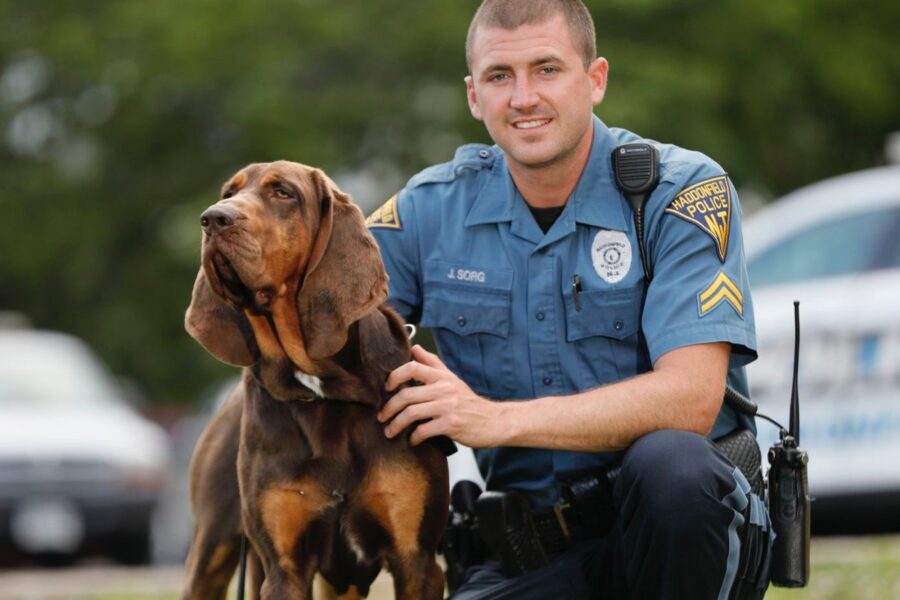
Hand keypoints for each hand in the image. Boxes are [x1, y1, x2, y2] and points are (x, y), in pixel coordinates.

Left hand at [378, 345, 504, 446]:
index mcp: (442, 376)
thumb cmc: (468, 401)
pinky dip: (414, 437)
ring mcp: (448, 406)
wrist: (493, 421)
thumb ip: (431, 363)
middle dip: (389, 408)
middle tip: (382, 417)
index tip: (387, 389)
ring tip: (390, 431)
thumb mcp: (451, 378)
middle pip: (406, 394)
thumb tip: (414, 347)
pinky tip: (412, 440)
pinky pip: (423, 430)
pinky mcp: (451, 424)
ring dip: (396, 425)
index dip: (394, 376)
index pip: (412, 367)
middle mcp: (444, 388)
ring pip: (411, 413)